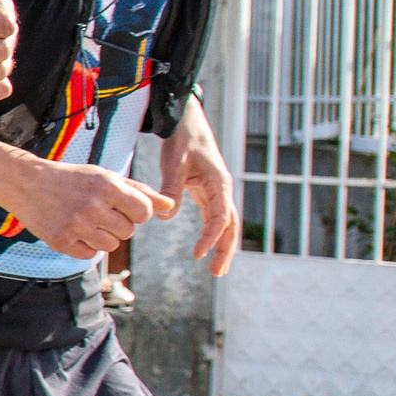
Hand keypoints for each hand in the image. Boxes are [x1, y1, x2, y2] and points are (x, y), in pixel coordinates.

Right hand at [7, 159, 177, 258]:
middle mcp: (92, 206)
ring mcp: (76, 225)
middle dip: (118, 224)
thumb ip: (140, 192)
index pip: (144, 212)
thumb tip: (170, 206)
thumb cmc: (72, 179)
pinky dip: (86, 246)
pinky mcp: (61, 241)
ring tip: (86, 221)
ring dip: (103, 236)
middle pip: (128, 231)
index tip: (121, 205)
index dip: (136, 211)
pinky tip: (74, 230)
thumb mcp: (105, 177)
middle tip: (99, 211)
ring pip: (111, 245)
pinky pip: (90, 254)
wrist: (25, 183)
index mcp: (107, 186)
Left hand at [160, 98, 238, 276]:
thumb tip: (165, 217)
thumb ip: (170, 189)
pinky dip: (214, 234)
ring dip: (222, 245)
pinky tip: (206, 249)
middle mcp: (222, 190)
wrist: (186, 123)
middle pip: (230, 225)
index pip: (220, 218)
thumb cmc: (181, 141)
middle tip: (218, 272)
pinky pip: (215, 217)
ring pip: (225, 223)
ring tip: (217, 269)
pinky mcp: (208, 192)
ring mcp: (217, 192)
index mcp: (219, 183)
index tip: (198, 253)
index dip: (211, 237)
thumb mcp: (173, 163)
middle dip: (226, 249)